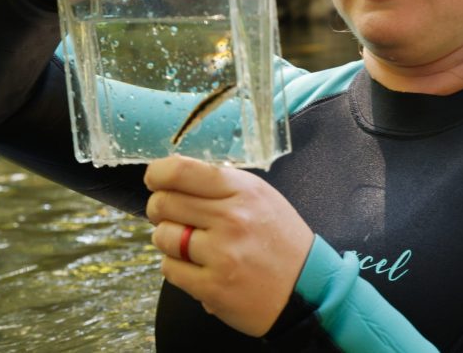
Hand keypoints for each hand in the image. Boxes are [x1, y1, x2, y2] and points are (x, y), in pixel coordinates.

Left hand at [145, 155, 314, 336]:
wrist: (308, 289)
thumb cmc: (281, 241)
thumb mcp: (262, 198)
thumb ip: (221, 184)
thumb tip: (173, 175)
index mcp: (244, 190)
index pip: (182, 171)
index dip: (158, 173)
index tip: (154, 179)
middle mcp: (232, 219)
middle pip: (164, 203)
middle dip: (160, 208)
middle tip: (170, 215)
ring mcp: (222, 255)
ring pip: (162, 236)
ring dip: (168, 240)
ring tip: (189, 244)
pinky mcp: (213, 288)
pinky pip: (169, 269)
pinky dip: (177, 267)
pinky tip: (197, 266)